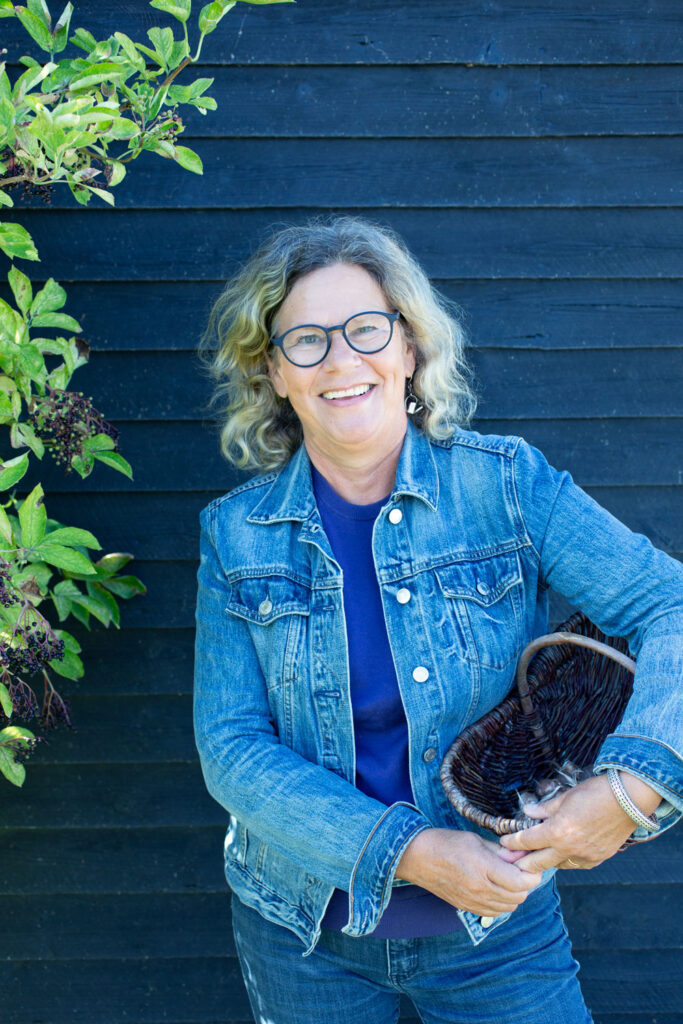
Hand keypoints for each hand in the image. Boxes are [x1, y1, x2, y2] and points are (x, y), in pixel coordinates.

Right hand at [396, 828, 541, 916]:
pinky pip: (495, 911)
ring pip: (509, 907)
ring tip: (507, 877)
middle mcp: (480, 889)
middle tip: (520, 868)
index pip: (521, 881)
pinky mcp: (467, 908)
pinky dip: (502, 902)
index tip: (529, 863)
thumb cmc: (445, 843)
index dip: (532, 873)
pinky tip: (495, 887)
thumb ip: (501, 851)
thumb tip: (522, 854)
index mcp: (483, 868)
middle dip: (525, 883)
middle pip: (519, 896)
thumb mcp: (476, 840)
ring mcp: (473, 902)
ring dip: (515, 894)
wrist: (417, 857)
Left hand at [499, 773, 660, 872]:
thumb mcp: (565, 797)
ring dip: (545, 861)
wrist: (628, 800)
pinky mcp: (597, 860)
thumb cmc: (595, 793)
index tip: (503, 842)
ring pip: (556, 866)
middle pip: (537, 863)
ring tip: (537, 855)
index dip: (512, 842)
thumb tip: (528, 812)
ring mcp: (584, 856)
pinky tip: (562, 853)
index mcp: (557, 832)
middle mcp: (568, 848)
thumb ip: (544, 809)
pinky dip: (565, 860)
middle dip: (522, 863)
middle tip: (512, 861)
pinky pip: (575, 865)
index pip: (527, 841)